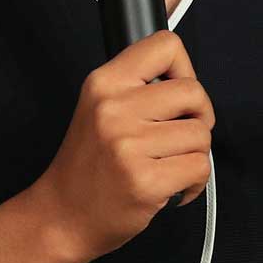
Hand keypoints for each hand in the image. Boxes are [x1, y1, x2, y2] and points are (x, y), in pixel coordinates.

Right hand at [27, 30, 214, 262]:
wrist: (61, 216)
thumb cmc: (88, 164)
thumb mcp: (100, 108)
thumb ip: (139, 87)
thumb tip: (189, 78)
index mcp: (105, 83)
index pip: (165, 45)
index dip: (185, 69)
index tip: (178, 94)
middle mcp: (114, 108)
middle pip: (194, 92)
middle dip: (199, 117)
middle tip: (180, 136)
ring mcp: (129, 145)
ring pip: (201, 134)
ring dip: (195, 154)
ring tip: (168, 165)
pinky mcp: (145, 180)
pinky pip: (200, 168)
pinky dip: (195, 182)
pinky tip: (171, 187)